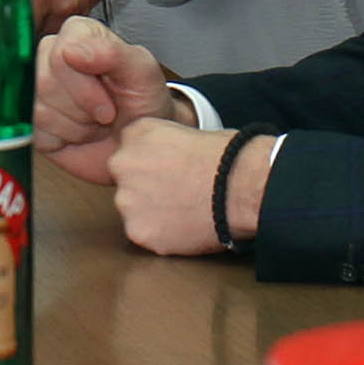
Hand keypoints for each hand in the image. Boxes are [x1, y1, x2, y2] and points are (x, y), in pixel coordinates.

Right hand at [32, 17, 174, 185]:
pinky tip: (79, 134)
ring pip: (37, 109)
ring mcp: (37, 87)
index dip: (84, 86)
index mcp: (77, 34)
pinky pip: (34, 132)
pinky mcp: (31, 119)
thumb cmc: (143, 101)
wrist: (140, 140)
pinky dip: (62, 140)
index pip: (59, 54)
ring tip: (95, 123)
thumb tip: (71, 50)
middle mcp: (51, 56)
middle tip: (106, 114)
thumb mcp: (143, 72)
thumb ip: (112, 53)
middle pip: (43, 82)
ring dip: (75, 126)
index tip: (109, 101)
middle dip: (82, 108)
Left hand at [101, 110, 255, 256]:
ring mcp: (128, 200)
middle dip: (147, 188)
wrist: (241, 187)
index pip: (131, 152)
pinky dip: (162, 234)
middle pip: (127, 181)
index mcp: (135, 134)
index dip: (153, 164)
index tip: (171, 171)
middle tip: (179, 193)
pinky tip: (186, 225)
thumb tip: (157, 161)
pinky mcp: (139, 231)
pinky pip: (145, 234)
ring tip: (185, 210)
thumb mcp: (185, 130)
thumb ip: (159, 145)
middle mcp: (122, 164)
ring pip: (134, 209)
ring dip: (152, 212)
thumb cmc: (227, 157)